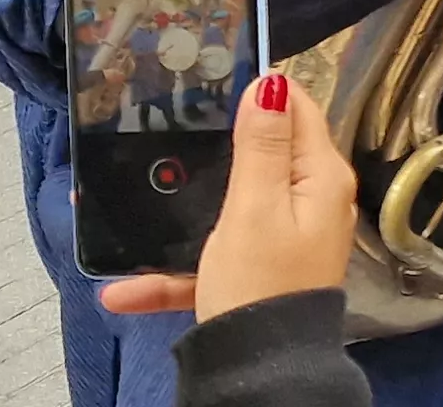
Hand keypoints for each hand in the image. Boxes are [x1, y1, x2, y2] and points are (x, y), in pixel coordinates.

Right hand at [94, 72, 355, 317]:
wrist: (258, 369)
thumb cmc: (261, 284)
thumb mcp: (256, 206)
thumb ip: (264, 145)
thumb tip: (272, 83)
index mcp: (319, 176)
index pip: (298, 109)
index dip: (260, 89)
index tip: (214, 74)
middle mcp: (309, 201)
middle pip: (260, 153)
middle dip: (212, 145)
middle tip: (165, 128)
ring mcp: (283, 237)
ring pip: (224, 206)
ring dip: (180, 211)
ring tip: (130, 204)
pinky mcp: (255, 270)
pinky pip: (209, 258)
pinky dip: (170, 271)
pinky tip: (123, 290)